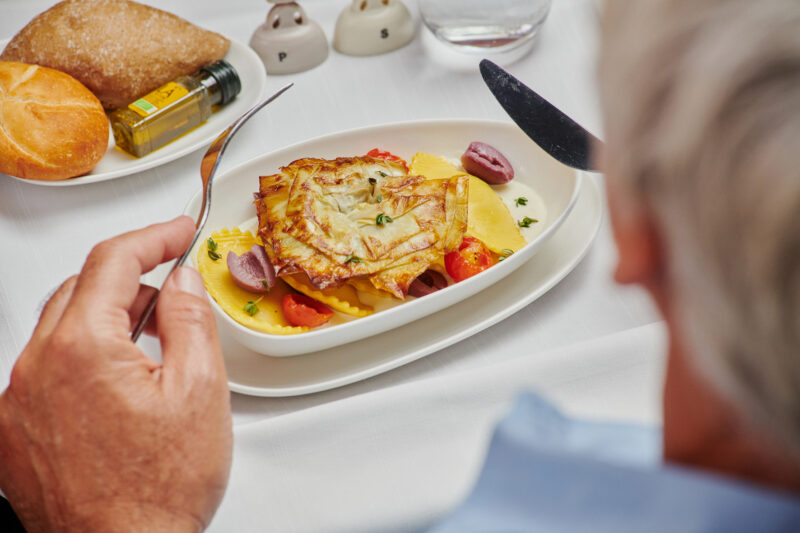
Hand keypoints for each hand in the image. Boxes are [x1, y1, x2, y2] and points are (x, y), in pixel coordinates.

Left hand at [0, 216, 231, 532]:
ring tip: (154, 346)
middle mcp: (37, 368)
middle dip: (131, 278)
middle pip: (82, 288)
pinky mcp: (14, 431)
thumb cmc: (158, 489)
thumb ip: (189, 320)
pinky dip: (83, 356)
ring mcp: (19, 401)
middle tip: (173, 290)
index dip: (153, 236)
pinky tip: (120, 384)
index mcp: (82, 348)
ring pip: (62, 328)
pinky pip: (46, 369)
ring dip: (107, 319)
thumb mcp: (199, 391)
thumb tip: (180, 281)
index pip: (113, 260)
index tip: (178, 232)